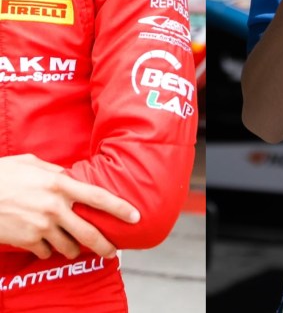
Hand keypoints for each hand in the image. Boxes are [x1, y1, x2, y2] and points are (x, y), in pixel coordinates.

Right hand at [0, 154, 139, 259]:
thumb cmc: (3, 174)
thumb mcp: (32, 163)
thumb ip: (55, 172)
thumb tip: (70, 175)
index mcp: (60, 184)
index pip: (98, 197)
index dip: (120, 208)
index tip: (136, 216)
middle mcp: (54, 206)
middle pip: (88, 232)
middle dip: (104, 245)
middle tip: (112, 251)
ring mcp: (40, 226)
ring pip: (67, 247)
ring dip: (72, 249)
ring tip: (73, 246)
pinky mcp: (26, 240)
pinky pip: (45, 252)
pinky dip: (48, 250)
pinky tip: (44, 243)